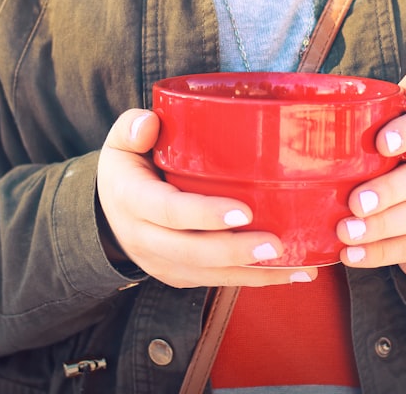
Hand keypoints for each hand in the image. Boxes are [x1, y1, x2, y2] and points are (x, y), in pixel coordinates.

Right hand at [96, 109, 318, 287]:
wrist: (110, 212)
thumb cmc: (128, 166)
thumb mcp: (120, 141)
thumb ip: (133, 127)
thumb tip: (150, 123)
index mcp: (132, 199)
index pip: (169, 211)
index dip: (205, 214)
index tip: (244, 211)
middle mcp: (144, 238)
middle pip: (191, 251)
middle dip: (235, 251)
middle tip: (276, 244)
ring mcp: (161, 263)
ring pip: (208, 274)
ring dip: (253, 273)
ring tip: (295, 266)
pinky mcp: (179, 276)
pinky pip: (217, 282)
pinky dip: (255, 280)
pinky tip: (291, 273)